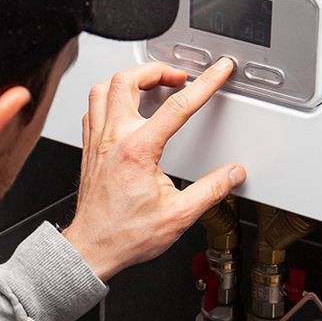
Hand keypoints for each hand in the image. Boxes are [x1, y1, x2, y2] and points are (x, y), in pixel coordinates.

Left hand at [60, 58, 246, 280]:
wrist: (92, 250)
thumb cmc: (124, 235)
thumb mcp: (179, 215)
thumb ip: (211, 190)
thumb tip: (233, 174)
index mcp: (137, 151)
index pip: (177, 105)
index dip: (204, 84)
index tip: (218, 71)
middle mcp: (113, 140)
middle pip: (128, 81)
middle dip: (157, 70)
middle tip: (177, 77)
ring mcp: (97, 142)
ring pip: (103, 89)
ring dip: (128, 79)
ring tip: (149, 83)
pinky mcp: (89, 150)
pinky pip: (93, 109)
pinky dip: (108, 98)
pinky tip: (122, 106)